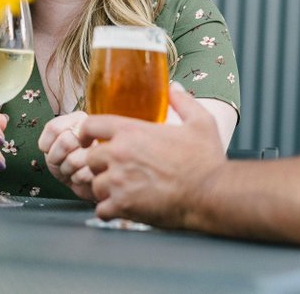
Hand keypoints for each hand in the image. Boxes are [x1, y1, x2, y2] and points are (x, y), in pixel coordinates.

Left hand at [37, 112, 94, 199]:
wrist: (79, 181)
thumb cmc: (64, 160)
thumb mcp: (51, 144)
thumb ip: (52, 132)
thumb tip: (63, 138)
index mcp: (79, 119)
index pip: (53, 128)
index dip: (47, 145)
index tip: (52, 149)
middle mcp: (92, 130)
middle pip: (64, 142)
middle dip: (56, 158)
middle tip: (61, 161)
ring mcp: (101, 149)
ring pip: (73, 160)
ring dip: (66, 170)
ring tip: (71, 168)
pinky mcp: (104, 169)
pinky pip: (82, 175)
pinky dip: (76, 179)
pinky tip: (80, 176)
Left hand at [81, 84, 224, 228]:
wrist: (212, 194)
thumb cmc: (207, 160)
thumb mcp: (200, 121)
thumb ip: (183, 101)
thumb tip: (174, 88)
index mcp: (131, 132)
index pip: (90, 125)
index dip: (86, 133)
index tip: (88, 139)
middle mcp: (119, 154)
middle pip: (90, 158)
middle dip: (100, 164)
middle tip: (114, 170)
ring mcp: (119, 182)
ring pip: (94, 185)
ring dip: (105, 189)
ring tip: (121, 191)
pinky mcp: (123, 206)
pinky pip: (101, 210)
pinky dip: (109, 210)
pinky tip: (122, 208)